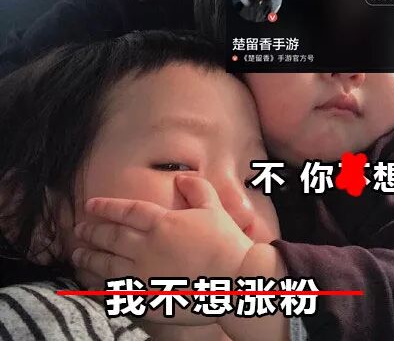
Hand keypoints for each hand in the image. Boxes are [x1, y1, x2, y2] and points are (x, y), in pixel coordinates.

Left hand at [71, 175, 253, 323]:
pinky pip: (116, 291)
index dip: (107, 206)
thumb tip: (182, 177)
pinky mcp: (147, 298)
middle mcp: (147, 247)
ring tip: (77, 255)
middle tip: (79, 230)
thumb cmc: (225, 242)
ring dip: (89, 258)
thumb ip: (197, 189)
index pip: (127, 211)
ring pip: (107, 264)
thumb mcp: (214, 208)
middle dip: (93, 232)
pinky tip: (92, 283)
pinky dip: (99, 286)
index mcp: (162, 223)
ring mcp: (144, 274)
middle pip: (112, 237)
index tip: (91, 205)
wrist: (235, 280)